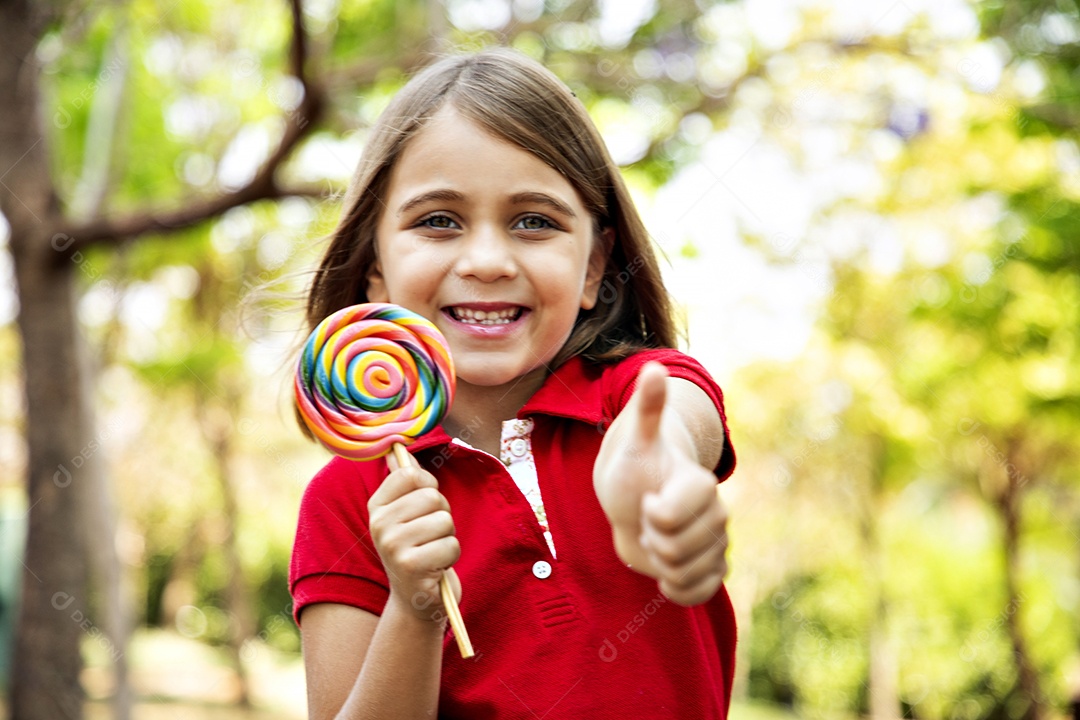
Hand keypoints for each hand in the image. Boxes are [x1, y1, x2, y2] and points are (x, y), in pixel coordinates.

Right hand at [368, 450, 461, 622]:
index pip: (411, 474)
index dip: (429, 487)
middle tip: (430, 536)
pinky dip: (450, 557)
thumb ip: (405, 482)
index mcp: (377, 506)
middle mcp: (379, 524)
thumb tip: (398, 447)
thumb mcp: (407, 515)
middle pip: (432, 497)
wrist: (416, 600)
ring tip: (433, 552)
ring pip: (444, 521)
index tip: (424, 508)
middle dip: (443, 516)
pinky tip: (436, 568)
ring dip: (448, 538)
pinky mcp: (410, 566)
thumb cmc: (418, 549)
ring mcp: (392, 545)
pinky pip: (450, 545)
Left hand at [594, 362, 728, 605]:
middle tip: (647, 519)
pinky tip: (665, 570)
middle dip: (651, 539)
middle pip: (677, 549)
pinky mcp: (711, 569)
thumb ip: (647, 408)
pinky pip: (698, 593)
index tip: (646, 501)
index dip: (654, 514)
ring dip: (660, 562)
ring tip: (655, 538)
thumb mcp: (634, 440)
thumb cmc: (633, 467)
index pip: (674, 514)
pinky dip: (677, 588)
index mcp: (699, 484)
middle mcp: (716, 514)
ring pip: (686, 572)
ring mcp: (715, 543)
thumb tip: (652, 368)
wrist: (635, 497)